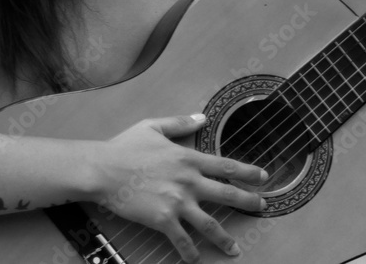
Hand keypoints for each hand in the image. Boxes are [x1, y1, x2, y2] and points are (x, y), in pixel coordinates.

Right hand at [92, 114, 267, 261]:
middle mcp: (188, 181)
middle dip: (248, 202)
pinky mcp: (162, 220)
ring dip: (225, 238)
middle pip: (227, 194)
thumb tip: (202, 116)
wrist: (102, 169)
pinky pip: (182, 239)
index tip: (263, 177)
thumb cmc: (125, 147)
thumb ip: (181, 123)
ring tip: (235, 249)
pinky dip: (191, 252)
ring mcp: (177, 202)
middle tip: (262, 208)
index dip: (248, 172)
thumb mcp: (154, 126)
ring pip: (210, 223)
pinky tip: (196, 259)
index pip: (226, 165)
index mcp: (188, 158)